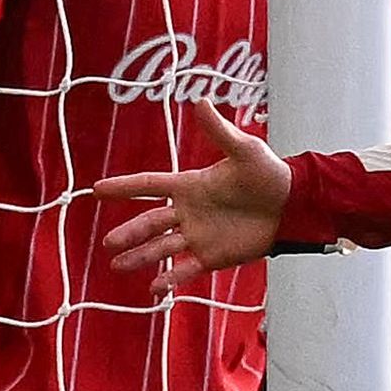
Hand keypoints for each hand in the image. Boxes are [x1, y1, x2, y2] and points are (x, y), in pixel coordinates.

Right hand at [96, 99, 295, 287]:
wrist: (294, 206)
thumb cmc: (270, 175)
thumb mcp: (245, 150)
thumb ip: (220, 131)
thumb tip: (200, 101)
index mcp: (190, 185)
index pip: (149, 185)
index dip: (124, 187)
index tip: (96, 190)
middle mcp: (188, 211)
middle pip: (150, 222)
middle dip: (129, 232)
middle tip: (108, 242)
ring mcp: (199, 235)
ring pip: (162, 248)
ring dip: (140, 257)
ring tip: (117, 266)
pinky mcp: (214, 255)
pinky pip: (187, 268)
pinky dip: (171, 279)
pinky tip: (154, 290)